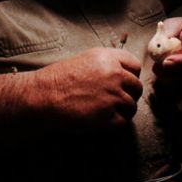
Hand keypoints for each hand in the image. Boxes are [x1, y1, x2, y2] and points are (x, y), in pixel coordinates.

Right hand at [0, 47, 142, 134]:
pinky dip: (115, 123)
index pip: (135, 66)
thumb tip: (125, 73)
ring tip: (108, 112)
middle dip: (129, 94)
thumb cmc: (60, 78)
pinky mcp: (107, 116)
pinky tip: (104, 120)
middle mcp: (115, 75)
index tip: (123, 83)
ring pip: (131, 106)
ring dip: (123, 111)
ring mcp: (112, 96)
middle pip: (137, 87)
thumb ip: (108, 63)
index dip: (130, 76)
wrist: (44, 96)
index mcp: (109, 58)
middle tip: (117, 100)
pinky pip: (123, 122)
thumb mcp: (86, 59)